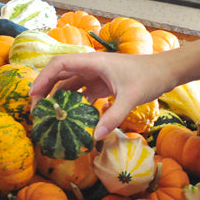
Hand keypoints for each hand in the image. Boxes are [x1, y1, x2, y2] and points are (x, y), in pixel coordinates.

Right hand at [30, 51, 174, 140]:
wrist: (165, 72)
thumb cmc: (148, 78)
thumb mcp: (130, 98)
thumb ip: (113, 116)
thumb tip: (95, 137)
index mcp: (92, 62)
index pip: (59, 65)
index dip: (43, 79)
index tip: (34, 96)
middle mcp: (90, 66)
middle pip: (59, 74)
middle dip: (45, 89)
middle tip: (36, 110)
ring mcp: (96, 74)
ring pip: (69, 83)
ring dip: (58, 97)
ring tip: (49, 116)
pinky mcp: (102, 83)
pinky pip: (81, 92)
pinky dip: (74, 103)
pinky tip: (71, 118)